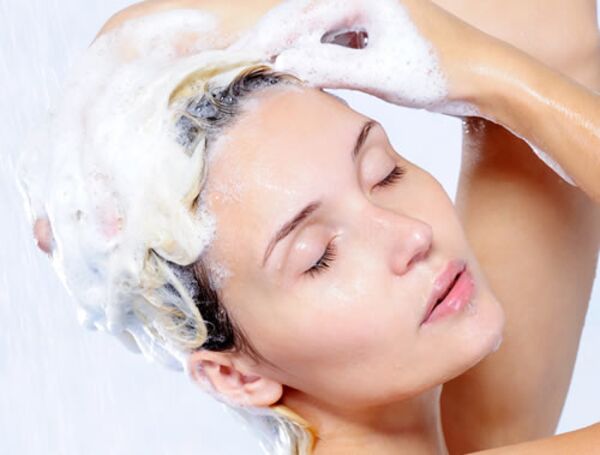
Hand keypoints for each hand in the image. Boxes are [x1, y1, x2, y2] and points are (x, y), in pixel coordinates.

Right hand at [229, 0, 490, 112]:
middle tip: (241, 60)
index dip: (269, 37)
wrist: (481, 77)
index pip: (303, 13)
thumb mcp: (382, 74)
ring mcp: (371, 11)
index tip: (242, 58)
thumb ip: (332, 67)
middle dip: (273, 37)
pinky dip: (315, 53)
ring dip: (292, 46)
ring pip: (317, 26)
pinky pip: (334, 37)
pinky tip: (301, 68)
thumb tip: (286, 62)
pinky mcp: (375, 29)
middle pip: (304, 12)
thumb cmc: (440, 72)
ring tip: (264, 67)